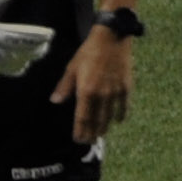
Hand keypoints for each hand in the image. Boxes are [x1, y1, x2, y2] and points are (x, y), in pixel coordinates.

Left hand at [54, 23, 135, 142]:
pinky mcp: (126, 87)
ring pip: (109, 116)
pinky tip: (118, 120)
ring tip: (101, 134)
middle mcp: (101, 96)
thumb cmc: (89, 51)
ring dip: (104, 127)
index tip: (78, 140)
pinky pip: (124, 106)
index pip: (82, 118)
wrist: (111, 38)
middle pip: (97, 121)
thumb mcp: (72, 68)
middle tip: (89, 142)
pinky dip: (121, 115)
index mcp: (86, 92)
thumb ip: (64, 87)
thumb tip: (55, 101)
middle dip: (92, 133)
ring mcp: (115, 93)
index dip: (80, 131)